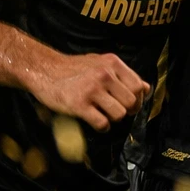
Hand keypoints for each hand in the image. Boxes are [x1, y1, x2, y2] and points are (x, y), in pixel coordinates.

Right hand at [26, 51, 148, 131]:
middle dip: (128, 111)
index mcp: (113, 64)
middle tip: (117, 112)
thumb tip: (146, 88)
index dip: (138, 98)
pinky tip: (97, 122)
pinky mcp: (78, 105)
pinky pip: (102, 123)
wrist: (43, 69)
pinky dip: (103, 127)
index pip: (139, 86)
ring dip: (114, 119)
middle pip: (131, 102)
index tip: (131, 104)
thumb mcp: (101, 63)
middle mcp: (105, 75)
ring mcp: (92, 90)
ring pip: (119, 114)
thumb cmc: (74, 68)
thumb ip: (123, 74)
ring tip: (105, 115)